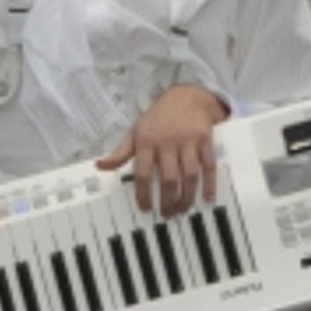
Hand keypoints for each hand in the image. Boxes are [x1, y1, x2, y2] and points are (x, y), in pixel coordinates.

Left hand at [97, 84, 228, 215]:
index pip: (142, 174)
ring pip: (189, 175)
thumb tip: (100, 165)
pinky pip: (208, 166)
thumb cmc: (158, 118)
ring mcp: (188, 141)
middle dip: (168, 201)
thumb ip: (120, 152)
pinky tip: (207, 197)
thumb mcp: (136, 132)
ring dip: (187, 196)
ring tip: (183, 209)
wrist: (187, 96)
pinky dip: (209, 184)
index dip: (143, 194)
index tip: (146, 209)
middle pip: (168, 179)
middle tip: (167, 214)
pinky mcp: (205, 139)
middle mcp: (167, 141)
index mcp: (146, 141)